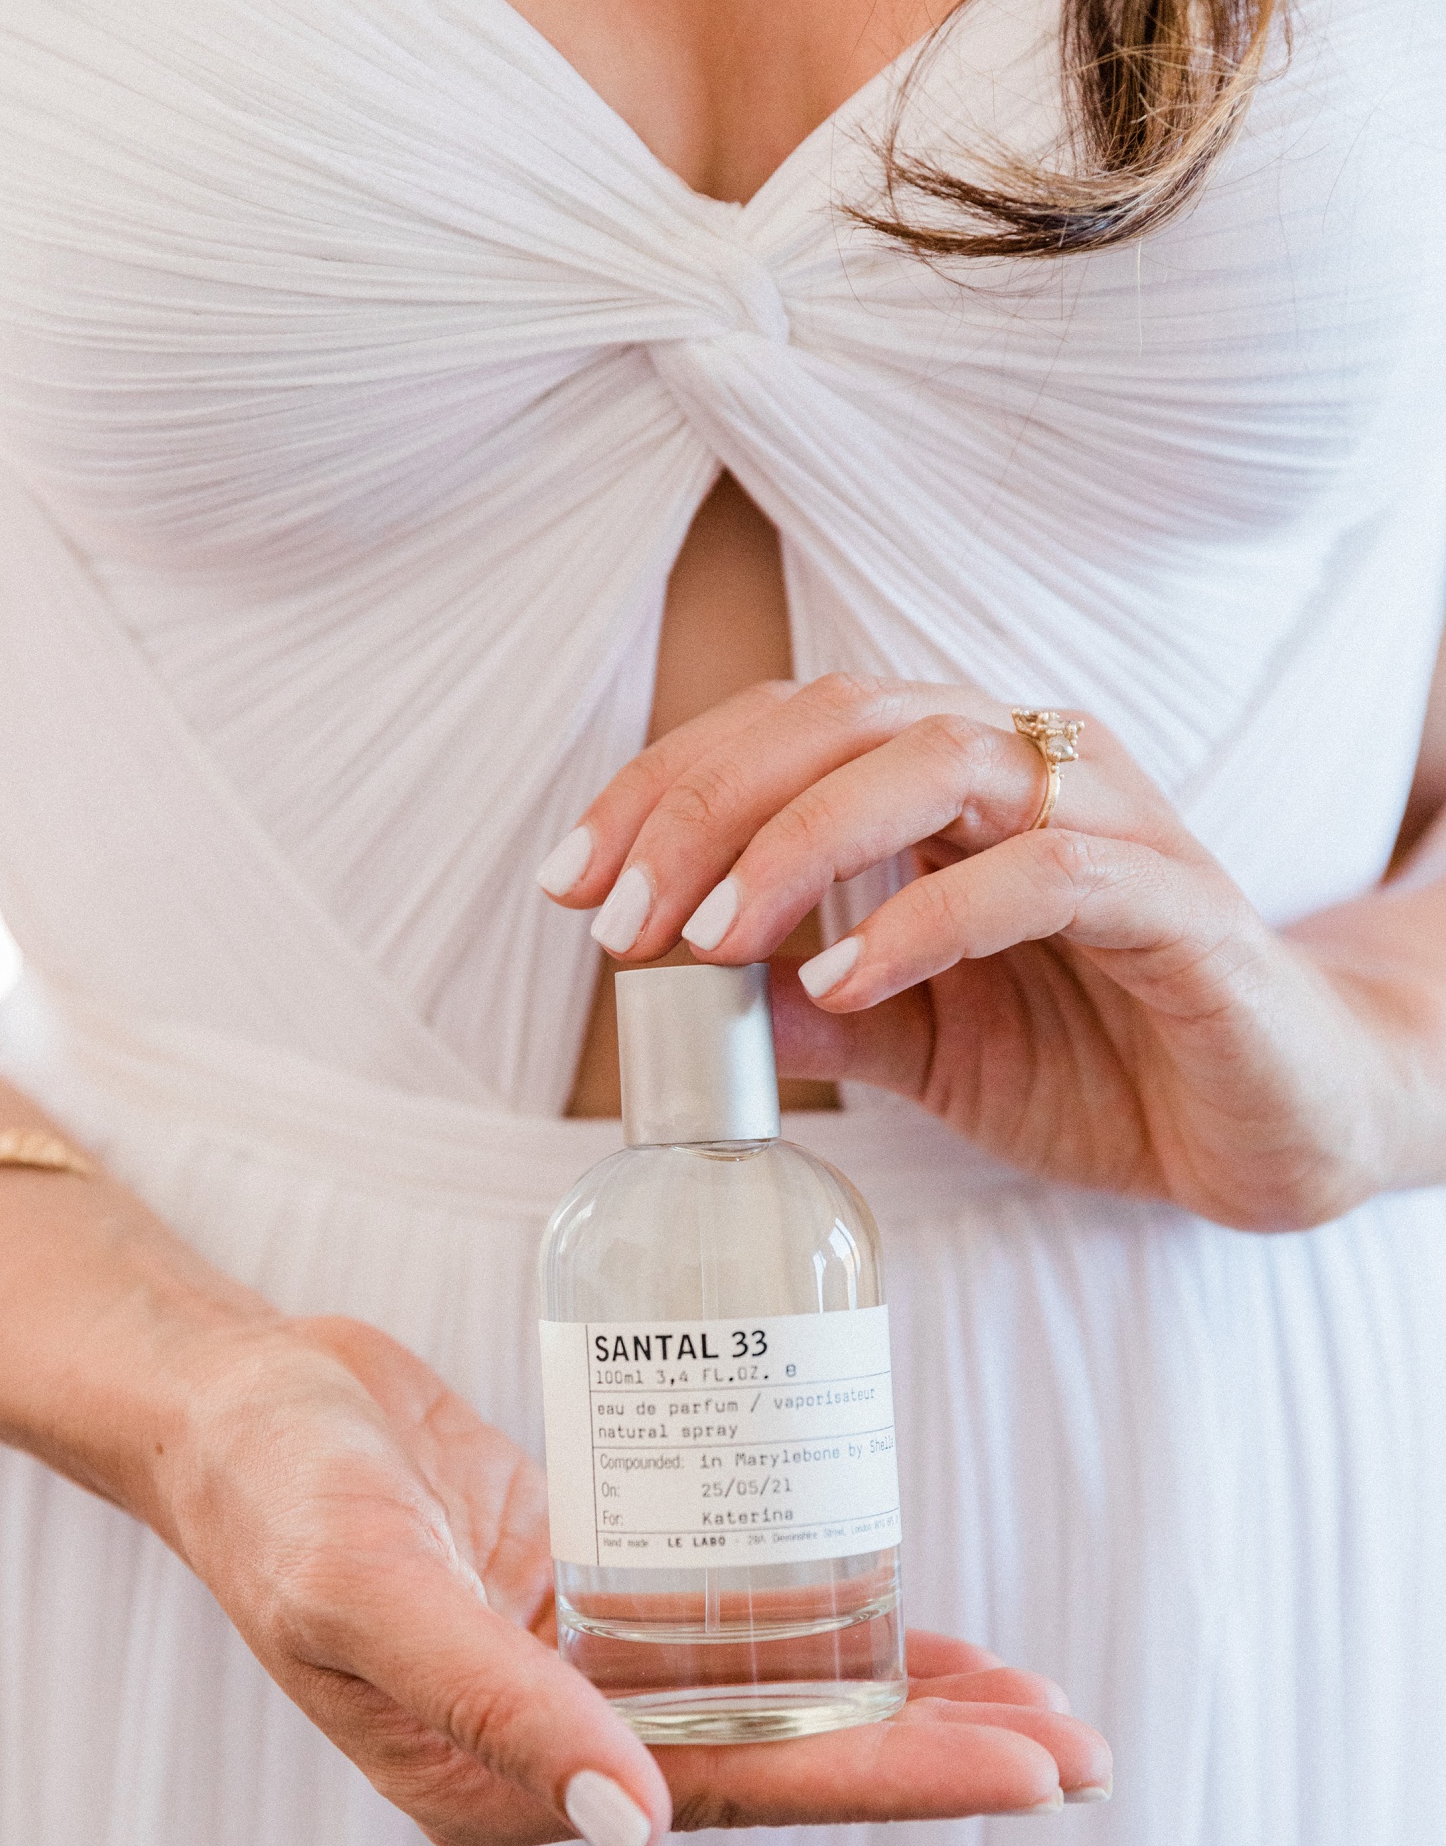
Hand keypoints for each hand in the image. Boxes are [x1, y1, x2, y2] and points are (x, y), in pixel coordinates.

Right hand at [166, 1314, 1111, 1845]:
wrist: (237, 1404)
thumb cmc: (278, 1494)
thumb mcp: (376, 1593)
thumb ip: (505, 1709)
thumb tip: (642, 1830)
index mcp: (505, 1783)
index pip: (736, 1795)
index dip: (892, 1780)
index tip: (1025, 1773)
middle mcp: (559, 1743)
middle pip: (781, 1760)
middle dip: (933, 1756)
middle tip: (1073, 1750)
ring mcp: (580, 1669)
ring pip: (772, 1697)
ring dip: (900, 1697)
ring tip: (1032, 1702)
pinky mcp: (590, 1591)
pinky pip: (731, 1620)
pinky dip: (824, 1621)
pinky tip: (906, 1621)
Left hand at [541, 675, 1445, 1230]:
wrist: (1271, 1127)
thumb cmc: (1101, 1065)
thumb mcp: (925, 1047)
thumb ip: (820, 1014)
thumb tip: (688, 1002)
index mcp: (956, 785)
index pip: (787, 733)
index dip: (667, 790)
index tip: (574, 882)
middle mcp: (1027, 769)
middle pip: (839, 717)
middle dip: (704, 806)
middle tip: (618, 916)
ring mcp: (1107, 822)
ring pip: (932, 759)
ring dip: (796, 844)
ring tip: (707, 941)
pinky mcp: (1175, 902)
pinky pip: (1042, 874)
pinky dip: (928, 917)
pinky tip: (845, 981)